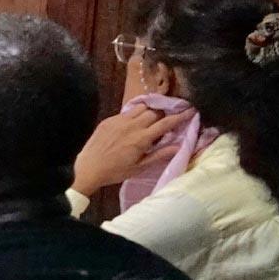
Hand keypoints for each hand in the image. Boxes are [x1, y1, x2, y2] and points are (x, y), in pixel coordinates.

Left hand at [73, 102, 187, 195]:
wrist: (88, 168)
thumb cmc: (115, 171)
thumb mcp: (140, 167)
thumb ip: (159, 155)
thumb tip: (179, 147)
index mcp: (141, 138)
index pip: (166, 123)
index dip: (180, 116)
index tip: (190, 111)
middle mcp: (132, 126)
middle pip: (154, 112)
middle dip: (163, 114)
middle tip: (166, 120)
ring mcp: (119, 121)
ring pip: (141, 108)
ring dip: (149, 111)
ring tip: (150, 120)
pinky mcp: (108, 120)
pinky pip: (126, 111)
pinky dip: (134, 114)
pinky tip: (134, 122)